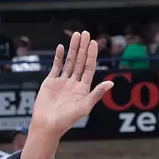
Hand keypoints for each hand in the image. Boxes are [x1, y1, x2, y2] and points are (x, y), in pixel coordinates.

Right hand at [24, 32, 112, 158]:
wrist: (47, 125)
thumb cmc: (66, 120)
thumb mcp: (84, 107)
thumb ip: (96, 94)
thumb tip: (110, 84)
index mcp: (83, 89)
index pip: (89, 68)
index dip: (92, 55)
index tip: (94, 42)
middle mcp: (74, 84)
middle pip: (80, 61)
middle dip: (83, 47)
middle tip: (85, 33)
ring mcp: (62, 82)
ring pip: (69, 61)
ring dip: (72, 49)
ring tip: (76, 35)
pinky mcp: (50, 82)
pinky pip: (55, 67)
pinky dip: (58, 57)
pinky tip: (60, 47)